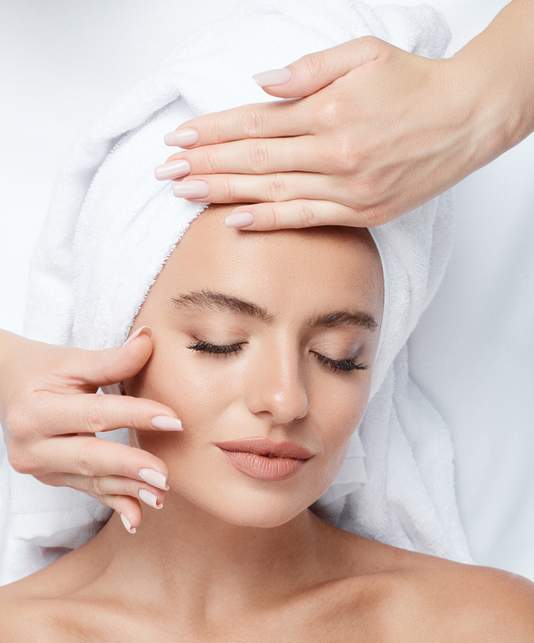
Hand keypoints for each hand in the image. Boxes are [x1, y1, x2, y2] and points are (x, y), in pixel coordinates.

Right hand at [0, 327, 182, 532]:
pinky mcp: (51, 479)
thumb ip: (113, 359)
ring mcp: (39, 467)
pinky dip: (115, 503)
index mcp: (35, 410)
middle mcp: (31, 445)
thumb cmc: (44, 371)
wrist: (7, 388)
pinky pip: (88, 492)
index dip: (136, 416)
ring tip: (161, 494)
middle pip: (89, 457)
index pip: (95, 414)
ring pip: (90, 480)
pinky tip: (137, 517)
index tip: (173, 420)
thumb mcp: (74, 361)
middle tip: (166, 475)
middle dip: (130, 466)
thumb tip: (150, 338)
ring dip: (128, 489)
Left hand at [156, 36, 481, 229]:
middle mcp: (333, 153)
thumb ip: (308, 71)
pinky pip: (305, 217)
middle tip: (165, 170)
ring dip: (222, 193)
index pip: (256, 123)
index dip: (213, 131)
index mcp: (329, 111)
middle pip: (254, 160)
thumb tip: (260, 85)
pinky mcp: (361, 212)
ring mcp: (346, 188)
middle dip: (204, 164)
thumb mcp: (363, 55)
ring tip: (184, 192)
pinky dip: (268, 220)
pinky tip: (233, 221)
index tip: (179, 137)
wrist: (466, 119)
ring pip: (271, 190)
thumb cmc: (414, 85)